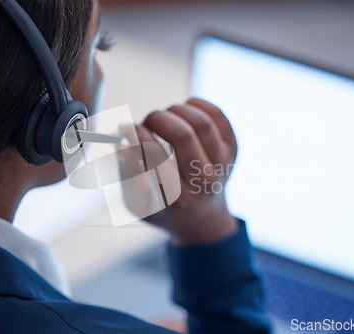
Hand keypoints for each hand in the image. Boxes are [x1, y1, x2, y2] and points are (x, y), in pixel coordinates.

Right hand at [118, 98, 237, 246]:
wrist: (202, 218)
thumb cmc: (164, 208)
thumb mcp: (138, 203)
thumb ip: (126, 174)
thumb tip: (121, 144)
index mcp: (178, 198)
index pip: (155, 157)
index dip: (136, 135)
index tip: (124, 128)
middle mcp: (204, 181)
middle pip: (182, 135)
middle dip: (156, 119)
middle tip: (146, 122)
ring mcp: (223, 164)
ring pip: (201, 121)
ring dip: (175, 110)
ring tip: (164, 117)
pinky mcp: (232, 149)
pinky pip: (217, 115)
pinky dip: (196, 106)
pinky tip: (182, 113)